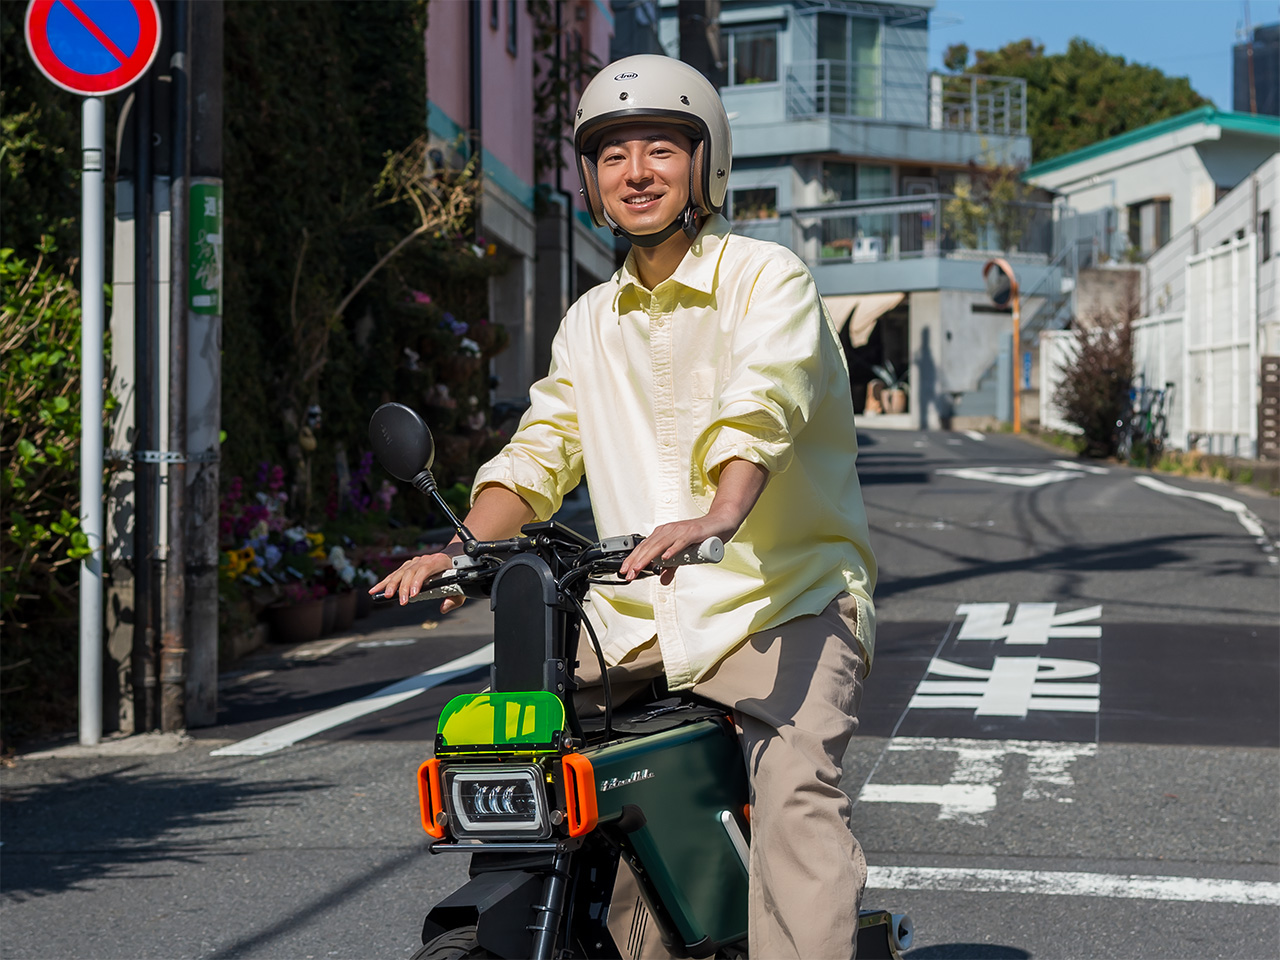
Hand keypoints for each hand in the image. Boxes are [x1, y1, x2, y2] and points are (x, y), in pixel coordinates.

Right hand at [368, 549, 465, 612]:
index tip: (414, 594)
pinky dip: (385, 582)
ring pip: (401, 572)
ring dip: (391, 584)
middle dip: (404, 586)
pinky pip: (395, 574)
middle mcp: (425, 559)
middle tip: (402, 601)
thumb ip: (455, 599)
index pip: (425, 569)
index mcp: (439, 561)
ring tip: (385, 596)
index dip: (418, 580)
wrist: (456, 557)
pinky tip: (375, 590)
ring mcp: (416, 562)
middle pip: (411, 571)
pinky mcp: (409, 566)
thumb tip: (443, 608)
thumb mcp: (462, 587)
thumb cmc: (459, 573)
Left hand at [618, 459, 766, 583]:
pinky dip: (672, 550)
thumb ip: (672, 567)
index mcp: (663, 534)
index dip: (633, 559)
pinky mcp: (692, 533)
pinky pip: (680, 542)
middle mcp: (668, 530)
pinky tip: (665, 558)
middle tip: (628, 574)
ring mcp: (680, 531)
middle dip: (636, 561)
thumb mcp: (683, 555)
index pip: (644, 547)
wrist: (719, 524)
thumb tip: (663, 579)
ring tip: (639, 568)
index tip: (624, 572)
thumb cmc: (700, 537)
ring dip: (648, 557)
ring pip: (660, 544)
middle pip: (648, 546)